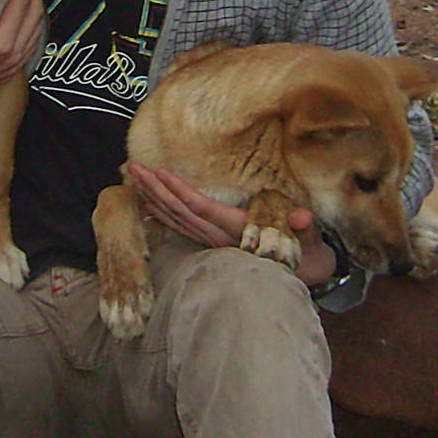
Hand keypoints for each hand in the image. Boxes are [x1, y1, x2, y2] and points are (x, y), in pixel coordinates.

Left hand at [126, 164, 337, 287]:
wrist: (297, 269)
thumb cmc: (299, 245)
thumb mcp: (304, 235)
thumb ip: (302, 226)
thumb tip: (302, 217)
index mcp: (235, 229)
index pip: (201, 208)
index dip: (179, 191)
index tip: (160, 172)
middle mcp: (217, 236)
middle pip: (179, 212)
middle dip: (154, 189)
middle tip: (133, 167)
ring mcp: (209, 240)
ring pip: (174, 218)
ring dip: (151, 196)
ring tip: (132, 176)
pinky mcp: (207, 239)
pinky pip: (177, 225)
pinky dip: (159, 211)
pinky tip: (145, 199)